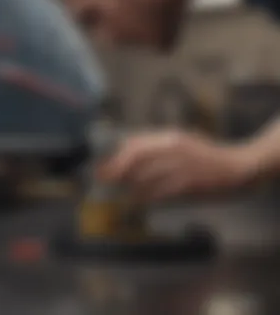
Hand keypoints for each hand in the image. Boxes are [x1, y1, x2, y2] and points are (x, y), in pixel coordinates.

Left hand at [97, 131, 255, 201]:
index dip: (115, 157)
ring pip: (144, 176)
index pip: (134, 144)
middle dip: (114, 169)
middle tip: (101, 179)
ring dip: (129, 186)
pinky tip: (138, 201)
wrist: (237, 167)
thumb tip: (129, 153)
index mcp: (170, 137)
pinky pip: (159, 192)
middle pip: (135, 157)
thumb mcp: (181, 143)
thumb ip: (157, 148)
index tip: (102, 167)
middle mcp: (172, 147)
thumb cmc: (206, 156)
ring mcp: (179, 165)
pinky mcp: (188, 183)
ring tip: (121, 193)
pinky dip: (145, 197)